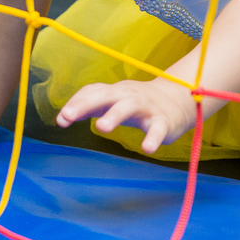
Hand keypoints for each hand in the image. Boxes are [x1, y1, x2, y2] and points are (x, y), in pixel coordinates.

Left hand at [56, 79, 195, 154]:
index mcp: (115, 92)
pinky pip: (158, 128)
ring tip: (101, 128)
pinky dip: (153, 137)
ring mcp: (146, 107)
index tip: (61, 119)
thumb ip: (90, 107)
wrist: (178, 100)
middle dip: (86, 103)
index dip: (76, 102)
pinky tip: (147, 148)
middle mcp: (128, 95)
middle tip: (67, 116)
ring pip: (130, 106)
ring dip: (115, 115)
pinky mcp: (163, 121)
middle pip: (106, 94)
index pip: (93, 91)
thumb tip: (62, 117)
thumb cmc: (138, 103)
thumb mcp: (114, 101)